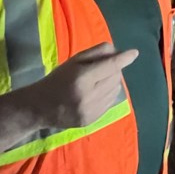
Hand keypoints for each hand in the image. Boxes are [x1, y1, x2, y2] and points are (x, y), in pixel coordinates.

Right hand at [22, 43, 138, 128]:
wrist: (40, 108)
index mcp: (81, 79)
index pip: (109, 66)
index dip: (123, 58)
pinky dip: (108, 94)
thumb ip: (96, 54)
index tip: (134, 53)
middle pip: (115, 77)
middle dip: (114, 69)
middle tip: (102, 67)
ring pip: (115, 90)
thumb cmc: (57, 79)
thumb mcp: (73, 61)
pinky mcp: (93, 121)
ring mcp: (91, 111)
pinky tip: (96, 92)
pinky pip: (110, 102)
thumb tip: (118, 52)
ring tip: (98, 80)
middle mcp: (88, 97)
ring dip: (112, 82)